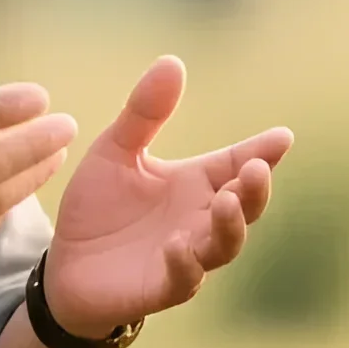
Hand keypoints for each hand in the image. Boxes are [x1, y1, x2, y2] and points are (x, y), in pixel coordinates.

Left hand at [39, 56, 292, 337]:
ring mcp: (186, 255)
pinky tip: (177, 243)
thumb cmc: (99, 208)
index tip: (283, 136)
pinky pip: (184, 278)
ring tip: (227, 203)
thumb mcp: (115, 151)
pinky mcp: (162, 286)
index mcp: (196, 183)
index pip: (237, 163)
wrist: (65, 266)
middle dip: (256, 189)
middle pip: (244, 205)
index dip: (263, 151)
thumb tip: (173, 61)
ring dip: (231, 225)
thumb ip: (143, 113)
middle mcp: (200, 219)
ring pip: (224, 244)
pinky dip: (185, 263)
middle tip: (258, 168)